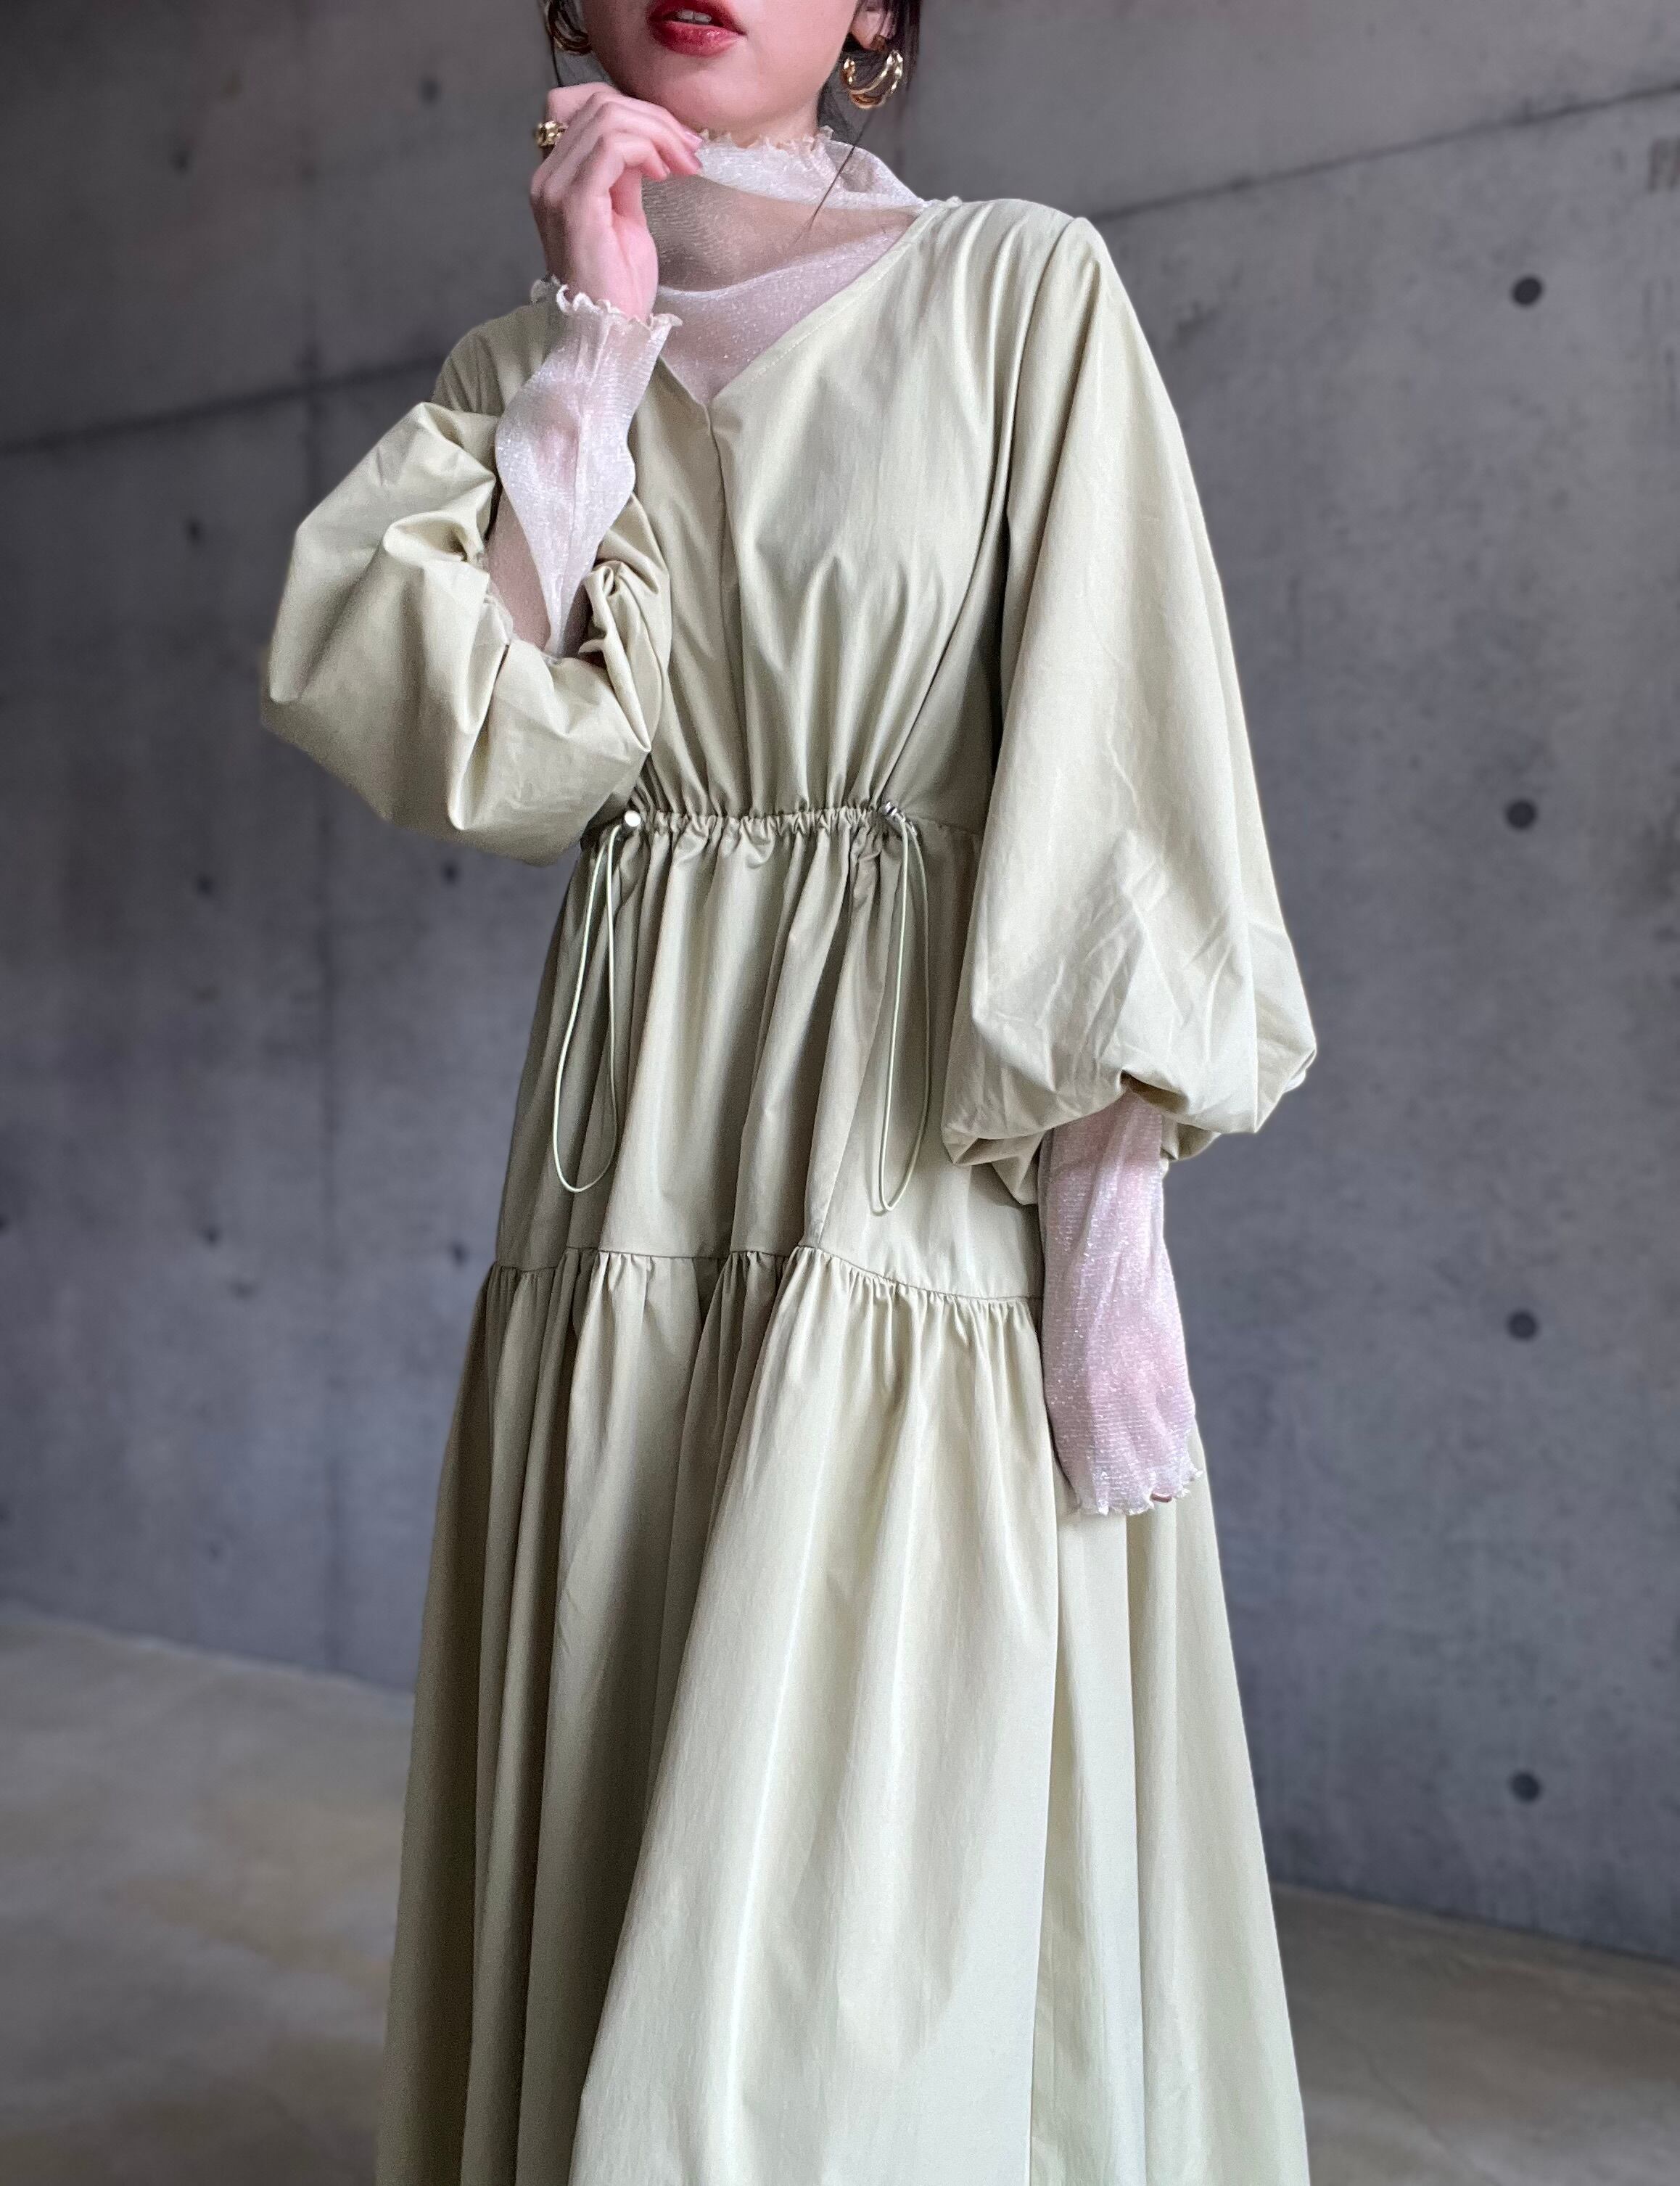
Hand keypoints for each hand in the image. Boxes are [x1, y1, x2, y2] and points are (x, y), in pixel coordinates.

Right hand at [530, 84, 702, 320]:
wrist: (610, 331)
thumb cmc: (619, 286)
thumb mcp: (625, 217)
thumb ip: (625, 176)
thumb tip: (646, 144)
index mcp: (556, 177)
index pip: (585, 106)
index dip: (634, 109)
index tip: (675, 140)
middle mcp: (547, 176)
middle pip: (599, 104)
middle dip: (654, 118)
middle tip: (689, 149)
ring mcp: (556, 188)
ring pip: (607, 118)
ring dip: (657, 132)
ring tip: (683, 162)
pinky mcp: (575, 203)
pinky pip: (612, 147)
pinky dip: (646, 149)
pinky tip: (665, 174)